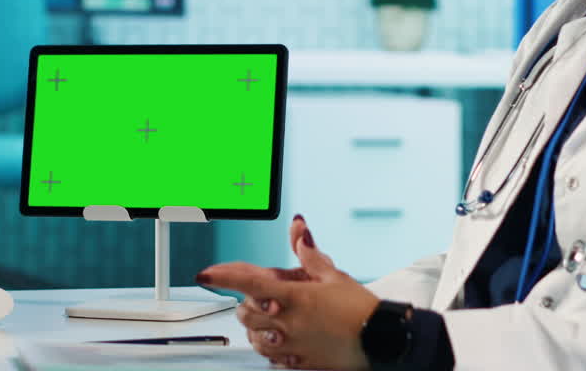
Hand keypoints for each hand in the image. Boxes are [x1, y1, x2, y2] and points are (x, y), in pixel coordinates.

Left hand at [198, 216, 379, 369]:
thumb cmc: (360, 309)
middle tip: (260, 297)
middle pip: (245, 314)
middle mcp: (288, 322)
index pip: (249, 283)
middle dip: (246, 304)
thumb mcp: (334, 276)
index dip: (222, 277)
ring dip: (255, 327)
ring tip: (269, 318)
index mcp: (294, 296)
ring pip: (253, 338)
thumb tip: (298, 227)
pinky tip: (279, 338)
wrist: (381, 340)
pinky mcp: (298, 362)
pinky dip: (269, 346)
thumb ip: (309, 253)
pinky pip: (271, 357)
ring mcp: (291, 345)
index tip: (204, 274)